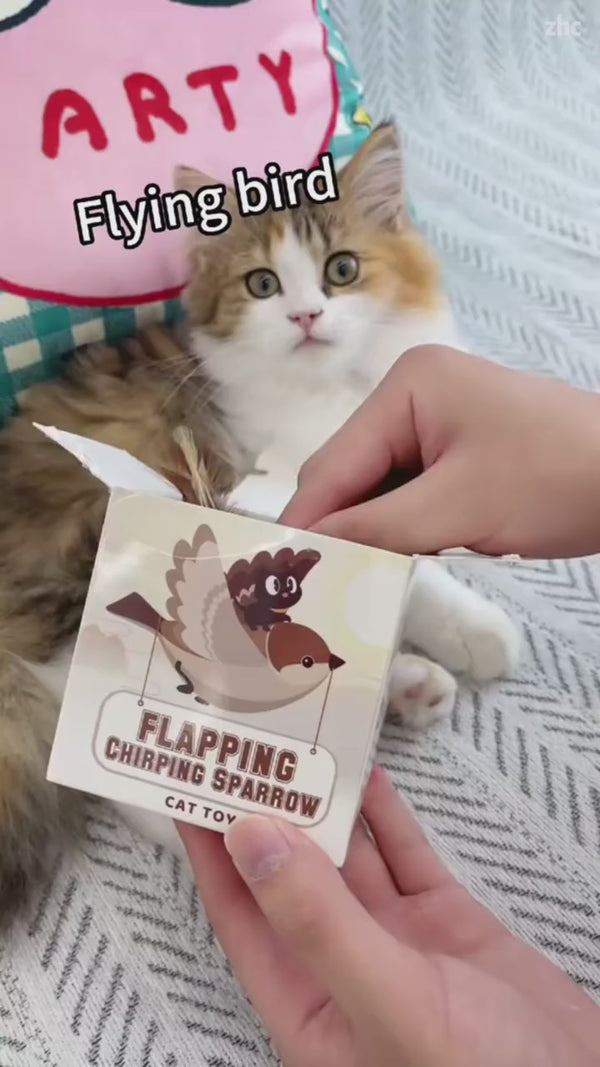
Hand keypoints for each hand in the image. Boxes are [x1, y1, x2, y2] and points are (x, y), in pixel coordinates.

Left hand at [180, 768, 599, 1066]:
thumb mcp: (388, 1003)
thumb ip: (318, 922)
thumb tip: (249, 836)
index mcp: (308, 1006)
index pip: (241, 915)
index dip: (213, 851)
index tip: (190, 782)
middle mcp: (344, 969)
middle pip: (291, 877)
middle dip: (269, 813)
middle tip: (249, 743)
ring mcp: (398, 945)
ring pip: (349, 862)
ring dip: (327, 807)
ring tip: (303, 745)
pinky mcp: (447, 925)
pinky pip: (406, 860)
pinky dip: (387, 819)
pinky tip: (370, 778)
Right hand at [280, 345, 599, 558]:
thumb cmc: (555, 478)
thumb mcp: (459, 508)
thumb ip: (378, 530)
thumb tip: (312, 554)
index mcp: (408, 387)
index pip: (336, 462)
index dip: (306, 520)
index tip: (275, 575)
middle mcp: (415, 395)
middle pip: (353, 473)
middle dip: (338, 528)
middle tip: (308, 590)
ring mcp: (440, 422)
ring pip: (381, 488)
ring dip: (370, 533)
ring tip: (344, 583)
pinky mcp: (462, 451)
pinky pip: (412, 492)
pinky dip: (402, 528)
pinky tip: (393, 562)